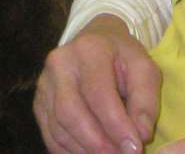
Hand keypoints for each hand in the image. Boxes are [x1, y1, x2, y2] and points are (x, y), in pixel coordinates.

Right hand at [35, 15, 162, 153]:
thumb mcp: (144, 69)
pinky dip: (70, 152)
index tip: (134, 148)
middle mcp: (59, 64)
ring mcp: (44, 84)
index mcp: (89, 49)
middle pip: (70, 113)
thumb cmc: (122, 58)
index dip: (116, 126)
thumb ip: (145, 101)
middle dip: (97, 143)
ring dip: (85, 150)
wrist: (96, 42)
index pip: (99, 94)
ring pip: (58, 128)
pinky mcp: (39, 103)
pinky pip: (50, 136)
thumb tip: (141, 135)